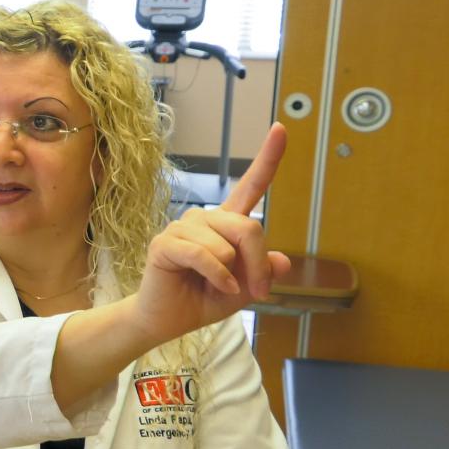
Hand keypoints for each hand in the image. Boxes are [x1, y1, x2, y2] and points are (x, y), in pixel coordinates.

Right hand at [127, 123, 291, 346]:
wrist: (167, 320)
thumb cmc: (202, 299)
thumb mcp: (245, 288)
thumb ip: (263, 272)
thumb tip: (282, 261)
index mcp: (225, 224)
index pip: (250, 186)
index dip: (268, 159)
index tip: (281, 129)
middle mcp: (205, 219)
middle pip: (249, 227)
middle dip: (258, 263)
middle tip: (258, 291)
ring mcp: (182, 228)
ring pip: (227, 243)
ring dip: (232, 273)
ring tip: (221, 287)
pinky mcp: (165, 243)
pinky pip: (204, 254)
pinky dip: (217, 275)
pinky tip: (217, 287)